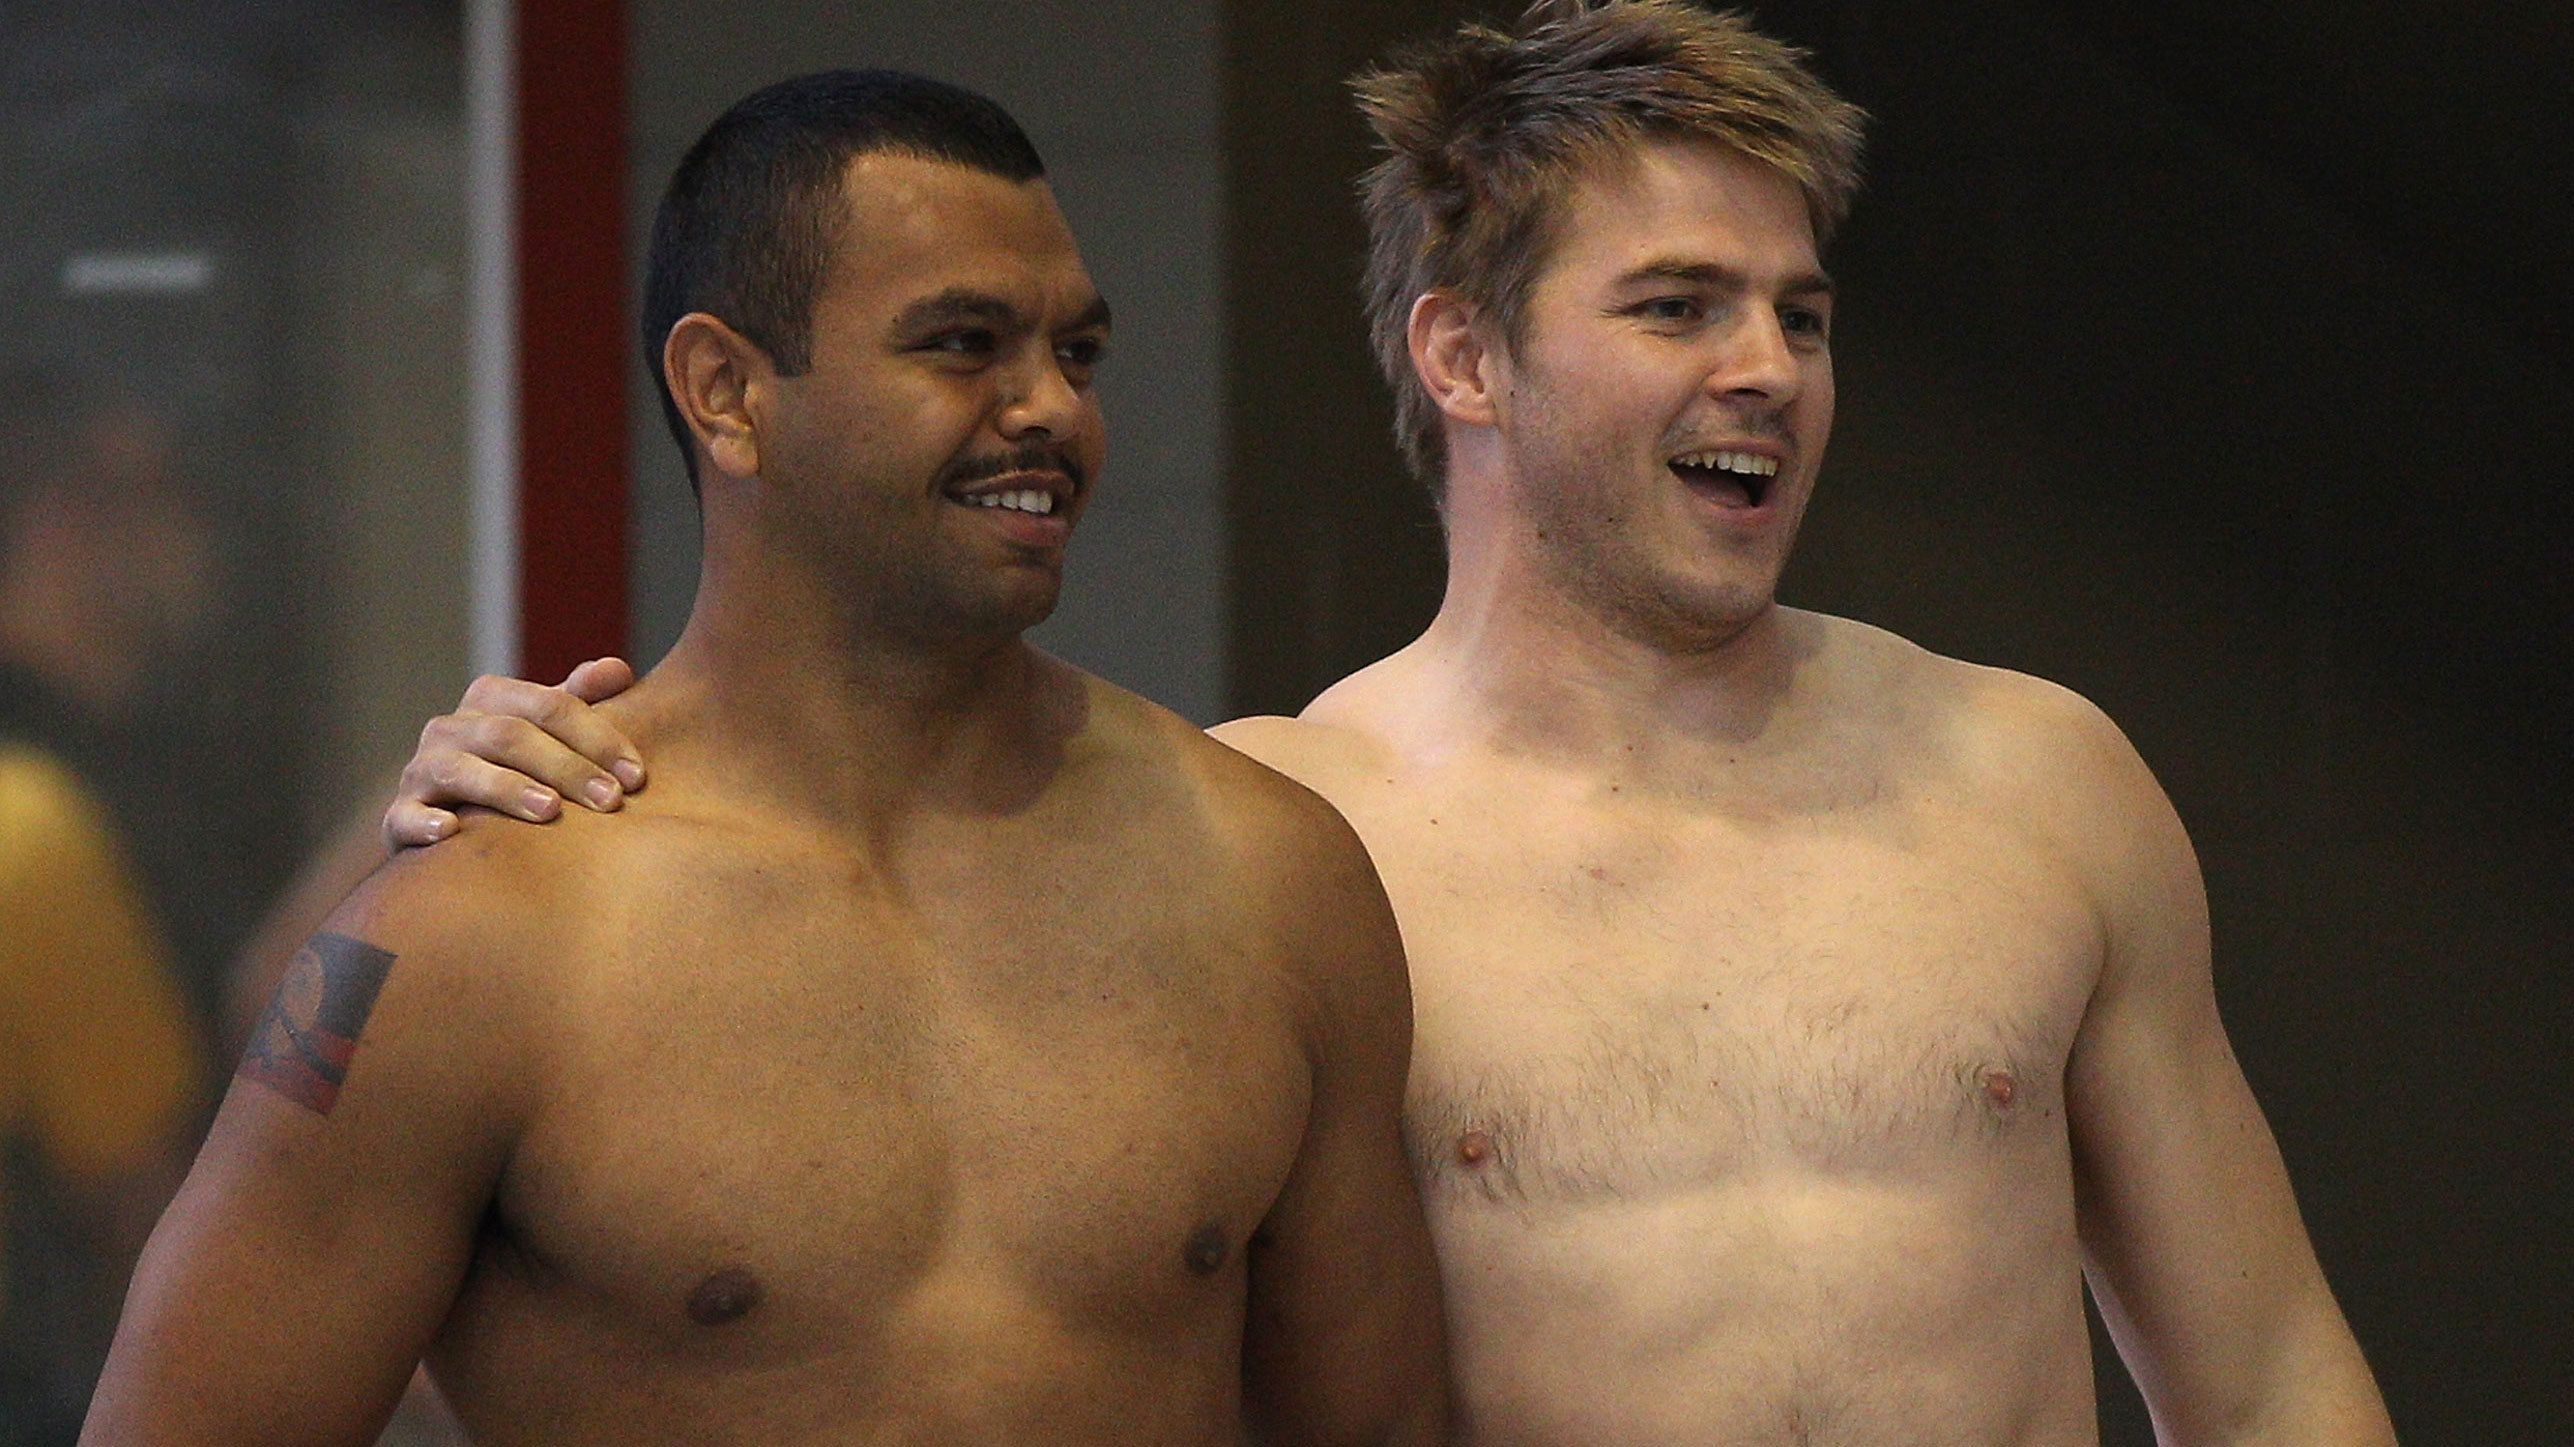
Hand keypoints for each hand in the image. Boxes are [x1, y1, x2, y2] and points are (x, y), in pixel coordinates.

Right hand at [382, 658, 644, 849]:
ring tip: (550, 811)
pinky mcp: (400, 816)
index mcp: (491, 699)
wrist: (451, 814)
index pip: (550, 705)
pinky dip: (423, 821)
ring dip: (507, 789)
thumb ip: (581, 700)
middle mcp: (451, 729)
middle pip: (510, 736)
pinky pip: (404, 815)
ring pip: (461, 770)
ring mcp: (422, 771)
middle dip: (566, 767)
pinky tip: (451, 831)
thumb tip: (616, 669)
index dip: (597, 737)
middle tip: (611, 800)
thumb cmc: (521, 767)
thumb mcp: (551, 729)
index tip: (637, 775)